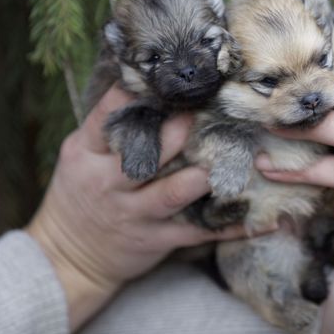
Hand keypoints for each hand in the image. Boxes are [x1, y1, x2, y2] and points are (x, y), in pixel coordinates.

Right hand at [27, 86, 259, 330]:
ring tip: (237, 155)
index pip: (108, 117)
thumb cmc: (83, 191)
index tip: (167, 76)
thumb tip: (148, 80)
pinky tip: (263, 219)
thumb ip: (111, 124)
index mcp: (86, 154)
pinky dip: (232, 225)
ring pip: (174, 192)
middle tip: (211, 107)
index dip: (136, 94)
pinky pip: (200, 230)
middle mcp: (108, 183)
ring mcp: (134, 213)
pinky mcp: (157, 239)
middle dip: (181, 130)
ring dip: (206, 174)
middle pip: (147, 153)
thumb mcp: (82, 155)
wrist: (70, 257)